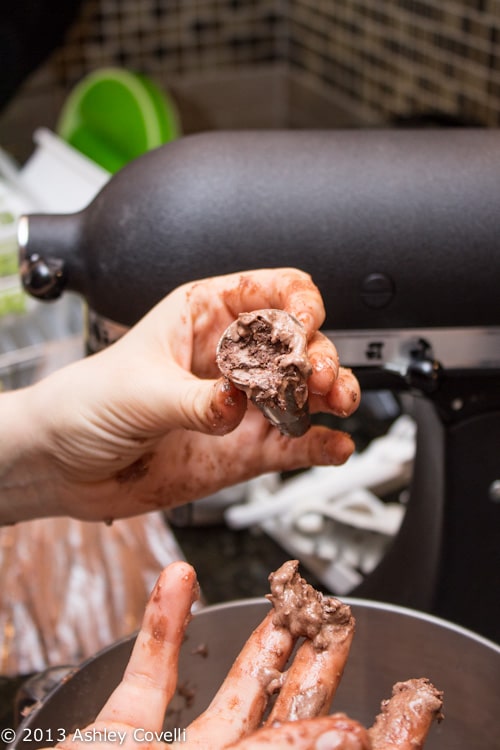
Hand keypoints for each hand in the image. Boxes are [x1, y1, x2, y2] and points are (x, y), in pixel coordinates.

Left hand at [2, 268, 359, 522]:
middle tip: (314, 376)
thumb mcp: (139, 390)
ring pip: (306, 391)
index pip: (271, 291)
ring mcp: (243, 404)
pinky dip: (320, 444)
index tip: (304, 323)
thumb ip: (195, 399)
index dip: (298, 301)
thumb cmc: (86, 403)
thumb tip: (237, 401)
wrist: (65, 465)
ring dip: (331, 394)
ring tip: (336, 403)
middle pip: (300, 342)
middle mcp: (233, 358)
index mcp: (205, 317)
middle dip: (317, 354)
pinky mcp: (245, 448)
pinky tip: (334, 445)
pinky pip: (294, 444)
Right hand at [50, 561, 369, 749]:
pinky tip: (178, 582)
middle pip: (281, 720)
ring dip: (256, 641)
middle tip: (341, 626)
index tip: (390, 698)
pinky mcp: (118, 737)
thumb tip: (350, 742)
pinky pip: (147, 676)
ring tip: (286, 601)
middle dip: (314, 669)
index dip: (351, 734)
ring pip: (227, 693)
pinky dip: (161, 625)